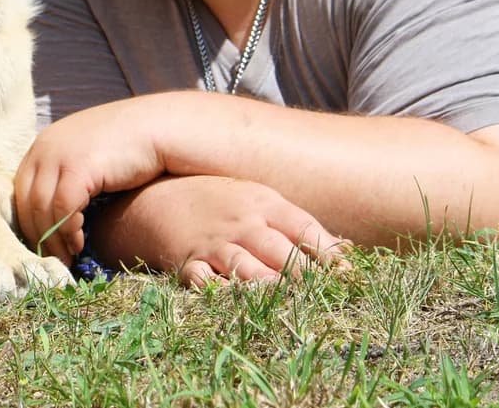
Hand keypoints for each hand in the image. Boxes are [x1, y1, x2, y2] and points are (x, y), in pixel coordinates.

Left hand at [14, 100, 166, 263]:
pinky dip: (68, 230)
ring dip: (53, 239)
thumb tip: (49, 217)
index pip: (20, 192)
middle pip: (26, 202)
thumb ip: (65, 177)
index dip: (29, 223)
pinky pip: (63, 207)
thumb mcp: (86, 158)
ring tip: (68, 258)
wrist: (160, 128)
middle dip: (38, 236)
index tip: (42, 247)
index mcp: (43, 145)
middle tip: (52, 262)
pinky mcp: (79, 165)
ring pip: (42, 208)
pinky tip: (80, 244)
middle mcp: (45, 146)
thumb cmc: (128, 148)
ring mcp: (60, 154)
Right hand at [94, 175, 349, 286]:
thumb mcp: (257, 199)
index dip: (328, 252)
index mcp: (264, 203)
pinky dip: (219, 293)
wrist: (152, 195)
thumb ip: (296, 224)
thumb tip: (345, 249)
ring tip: (287, 303)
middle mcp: (243, 223)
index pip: (305, 227)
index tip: (347, 275)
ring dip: (268, 286)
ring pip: (247, 268)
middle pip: (281, 252)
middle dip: (304, 276)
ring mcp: (215, 243)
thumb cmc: (216, 201)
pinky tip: (234, 302)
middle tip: (325, 297)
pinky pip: (206, 281)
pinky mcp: (189, 262)